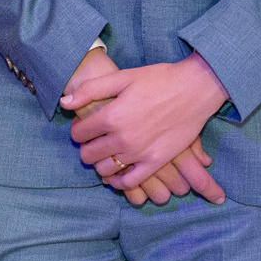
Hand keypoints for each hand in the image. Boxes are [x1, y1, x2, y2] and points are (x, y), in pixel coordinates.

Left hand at [61, 54, 229, 200]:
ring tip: (107, 153)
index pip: (79, 133)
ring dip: (100, 163)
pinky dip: (119, 182)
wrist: (195, 88)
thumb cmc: (159, 79)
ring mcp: (139, 152)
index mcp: (112, 116)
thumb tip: (64, 103)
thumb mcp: (123, 77)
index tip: (85, 126)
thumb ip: (91, 90)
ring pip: (105, 170)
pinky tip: (118, 174)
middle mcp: (122, 138)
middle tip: (95, 139)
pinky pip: (130, 182)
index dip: (78, 130)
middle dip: (86, 147)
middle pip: (88, 155)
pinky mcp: (156, 162)